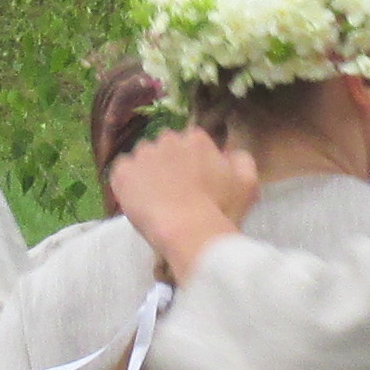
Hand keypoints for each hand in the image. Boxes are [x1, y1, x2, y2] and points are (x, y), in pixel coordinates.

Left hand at [110, 126, 259, 275]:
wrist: (187, 230)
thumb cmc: (220, 209)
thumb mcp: (247, 183)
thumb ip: (240, 160)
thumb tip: (228, 154)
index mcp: (196, 139)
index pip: (191, 143)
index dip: (193, 164)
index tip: (195, 183)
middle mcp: (168, 138)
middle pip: (166, 148)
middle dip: (169, 165)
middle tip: (175, 193)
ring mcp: (142, 153)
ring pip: (143, 159)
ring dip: (148, 174)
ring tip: (156, 200)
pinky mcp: (122, 171)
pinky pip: (123, 173)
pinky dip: (128, 185)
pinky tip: (139, 203)